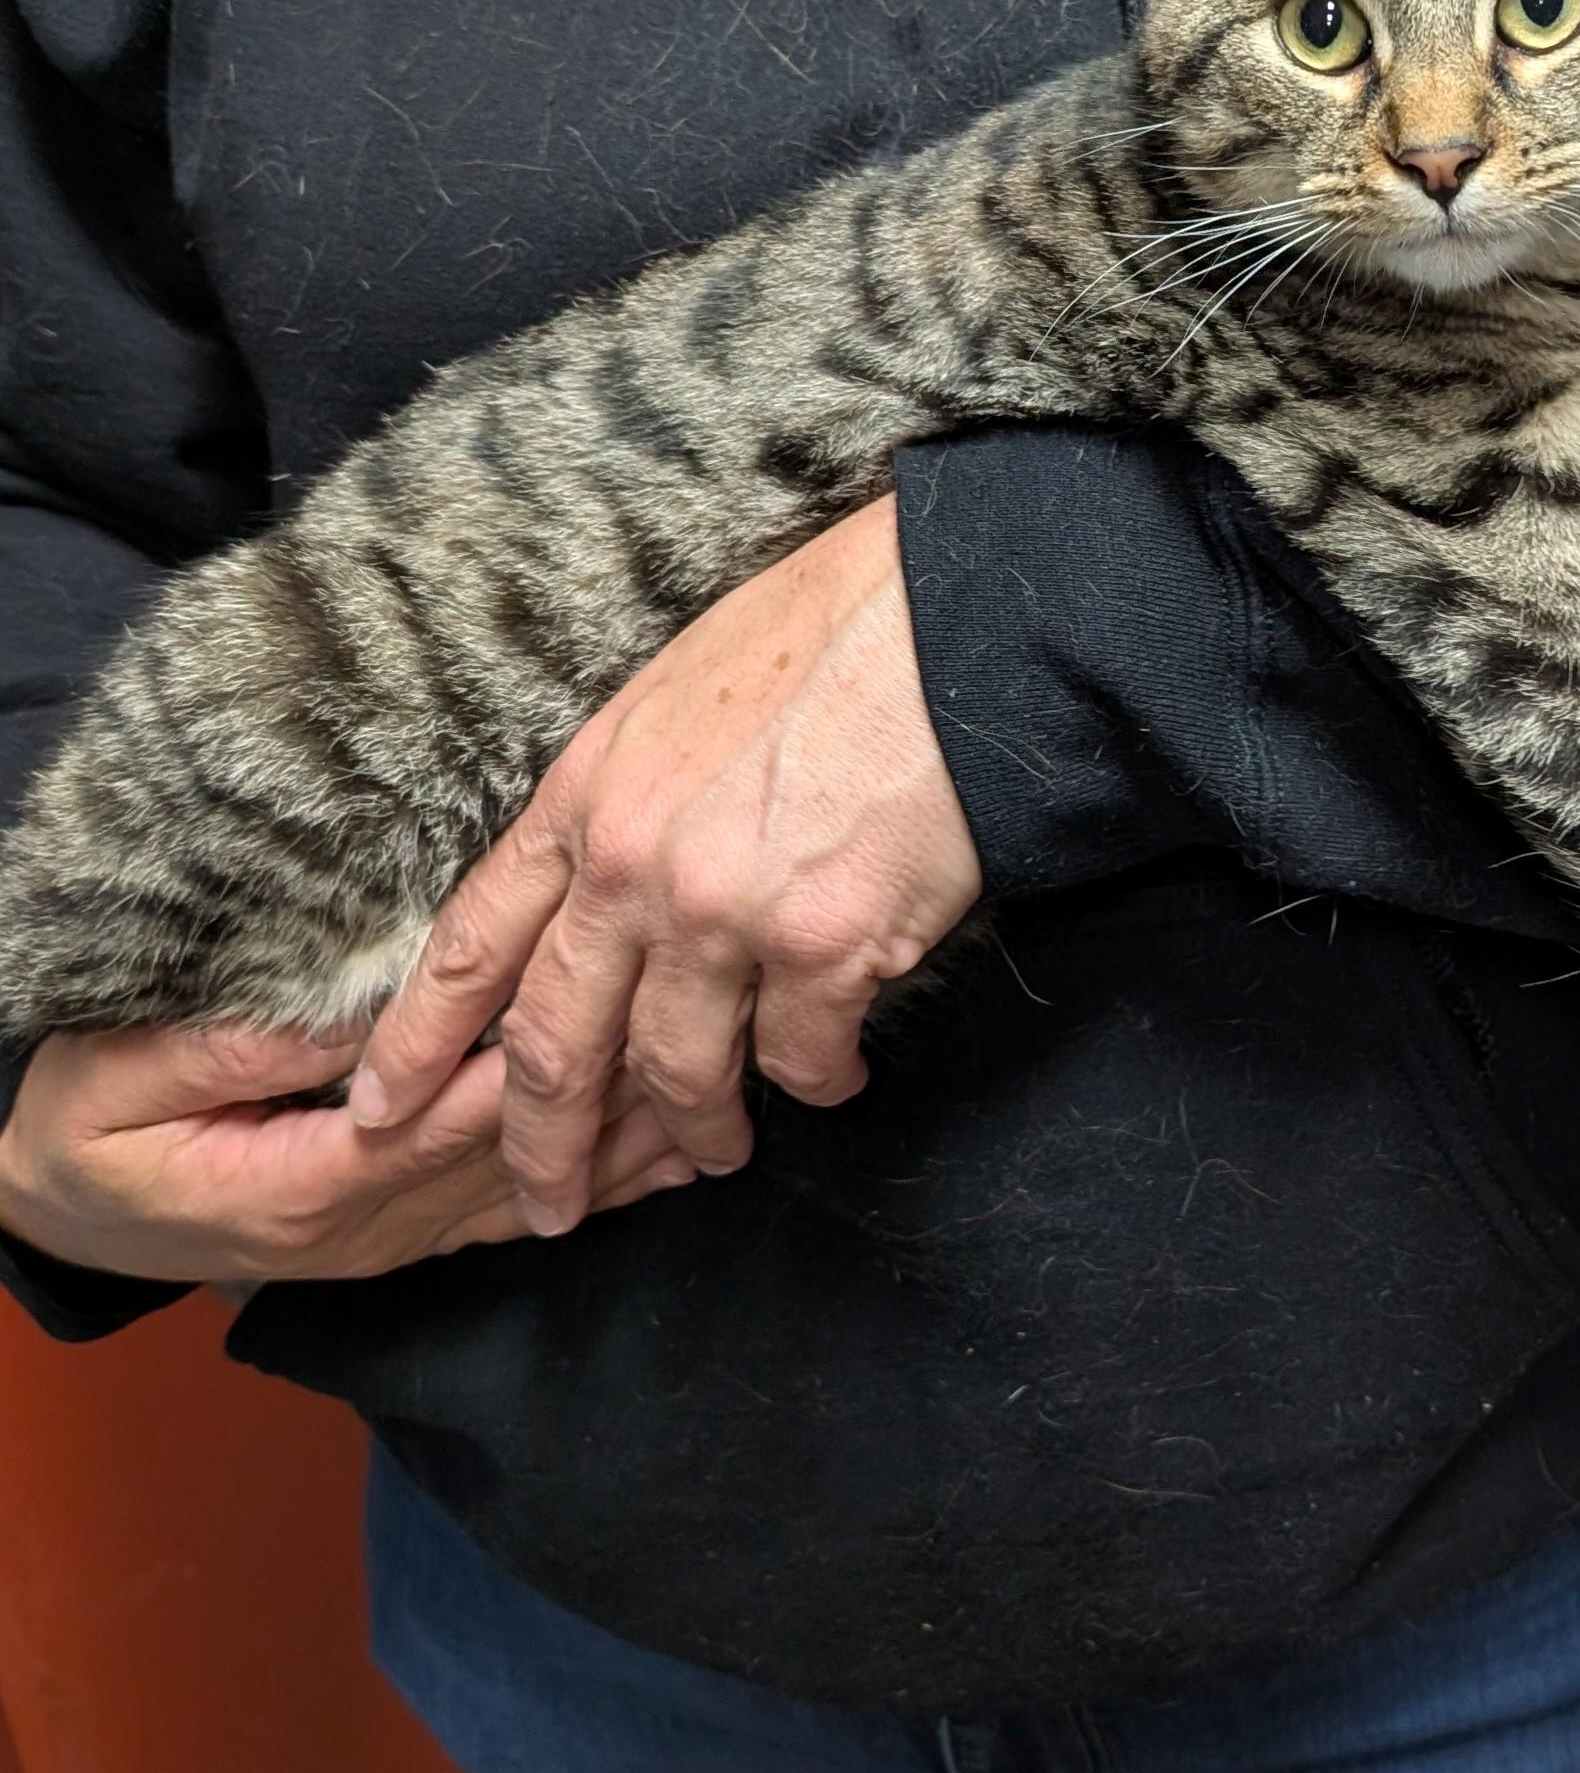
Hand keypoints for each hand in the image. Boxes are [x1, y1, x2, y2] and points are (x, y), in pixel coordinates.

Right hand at [0, 1023, 693, 1284]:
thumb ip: (243, 1049)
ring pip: (524, 1196)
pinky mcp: (398, 1238)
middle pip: (506, 1165)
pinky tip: (660, 1165)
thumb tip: (358, 1020)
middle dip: (605, 1112)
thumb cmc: (82, 1130)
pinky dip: (590, 1192)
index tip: (606, 1018)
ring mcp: (385, 1245)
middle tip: (701, 1054)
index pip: (442, 1127)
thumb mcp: (124, 1074)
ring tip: (714, 1108)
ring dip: (618, 1157)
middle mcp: (362, 1230)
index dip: (528, 1076)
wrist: (51, 1212)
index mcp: (304, 1187)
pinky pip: (507, 1216)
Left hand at [350, 494, 981, 1234]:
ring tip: (715, 1151)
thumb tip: (620, 883)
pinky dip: (818, 1082)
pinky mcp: (824, 948)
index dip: (417, 1041)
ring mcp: (724, 915)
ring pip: (679, 1071)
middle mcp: (635, 867)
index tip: (380, 1109)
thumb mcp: (679, 694)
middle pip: (557, 1043)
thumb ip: (631, 797)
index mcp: (588, 795)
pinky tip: (836, 1076)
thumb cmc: (833, 636)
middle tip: (545, 1204)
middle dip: (544, 1143)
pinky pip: (801, 1059)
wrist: (952, 622)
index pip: (475, 942)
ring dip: (695, 1130)